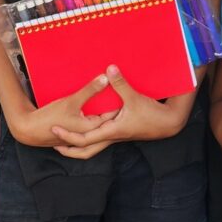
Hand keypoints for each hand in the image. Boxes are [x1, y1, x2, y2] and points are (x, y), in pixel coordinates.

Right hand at [5, 72, 116, 147]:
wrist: (28, 129)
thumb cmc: (50, 118)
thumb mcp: (72, 101)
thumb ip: (89, 90)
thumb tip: (106, 77)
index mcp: (91, 129)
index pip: (112, 115)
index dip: (121, 102)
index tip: (129, 90)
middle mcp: (88, 134)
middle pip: (107, 120)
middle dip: (115, 108)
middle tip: (124, 93)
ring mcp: (81, 134)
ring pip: (98, 123)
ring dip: (103, 114)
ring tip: (110, 98)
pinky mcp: (74, 132)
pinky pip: (89, 125)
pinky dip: (94, 117)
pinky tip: (92, 105)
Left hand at [50, 65, 187, 158]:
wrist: (167, 124)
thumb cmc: (151, 114)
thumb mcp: (134, 98)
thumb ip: (120, 84)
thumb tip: (108, 69)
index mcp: (110, 131)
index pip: (84, 140)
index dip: (67, 136)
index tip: (54, 128)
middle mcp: (110, 136)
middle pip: (85, 152)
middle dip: (69, 150)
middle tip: (54, 144)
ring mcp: (115, 136)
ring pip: (92, 147)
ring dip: (78, 146)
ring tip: (65, 139)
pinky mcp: (119, 131)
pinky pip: (100, 139)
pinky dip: (89, 137)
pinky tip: (86, 126)